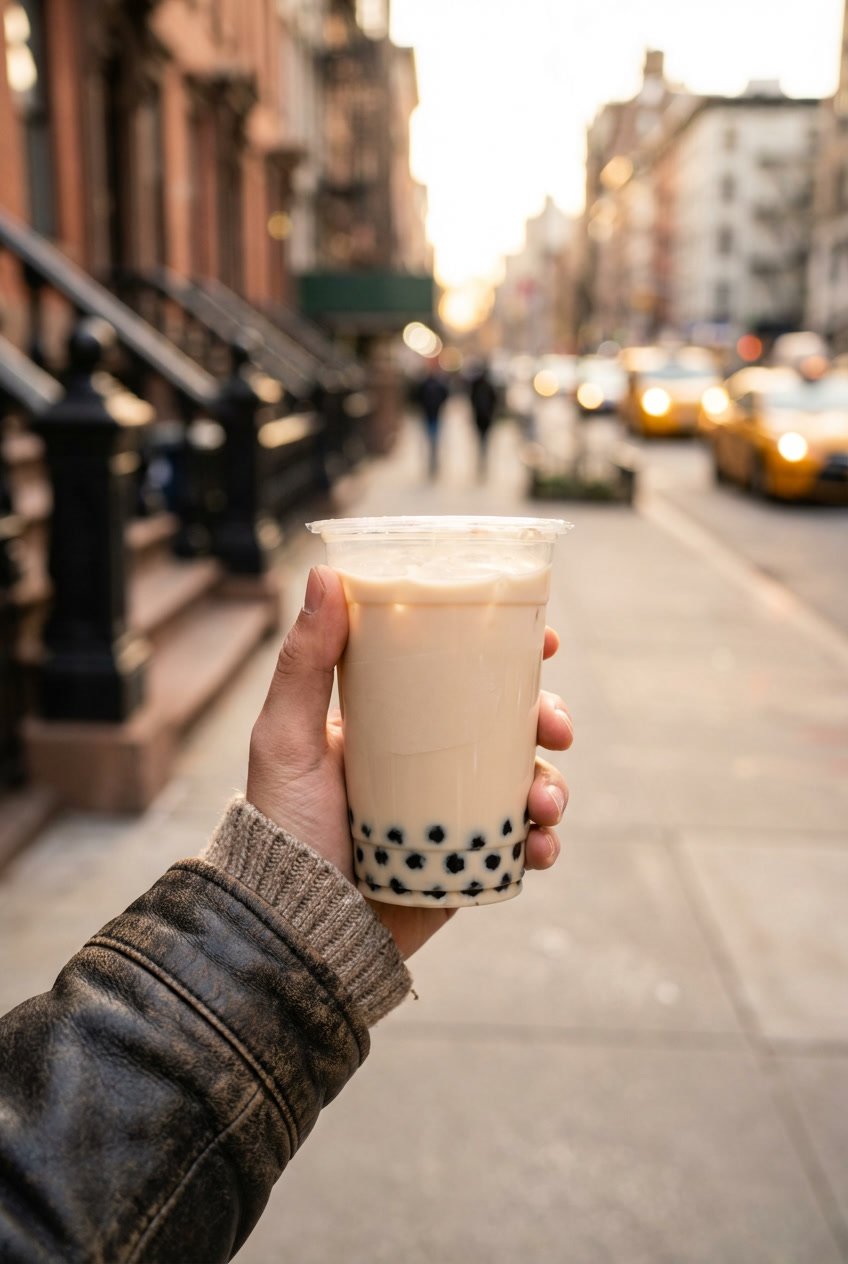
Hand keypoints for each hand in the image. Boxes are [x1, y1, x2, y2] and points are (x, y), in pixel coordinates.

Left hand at [247, 566, 571, 958]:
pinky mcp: (468, 863)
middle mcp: (429, 762)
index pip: (459, 672)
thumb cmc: (282, 828)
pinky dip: (544, 844)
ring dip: (554, 784)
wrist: (293, 931)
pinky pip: (522, 846)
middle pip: (510, 723)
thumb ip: (303, 662)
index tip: (547, 635)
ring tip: (545, 803)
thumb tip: (323, 571)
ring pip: (525, 781)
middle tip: (557, 726)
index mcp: (394, 722)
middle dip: (549, 717)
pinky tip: (540, 849)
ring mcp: (453, 812)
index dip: (511, 651)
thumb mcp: (286, 738)